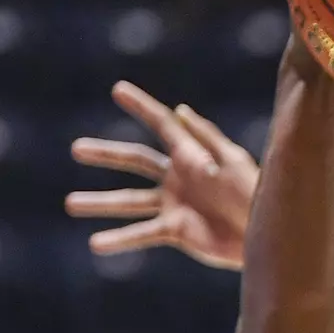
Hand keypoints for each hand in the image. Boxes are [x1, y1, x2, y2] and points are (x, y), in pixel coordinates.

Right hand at [65, 82, 259, 270]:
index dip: (141, 106)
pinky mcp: (175, 230)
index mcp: (192, 155)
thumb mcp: (232, 161)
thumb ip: (206, 137)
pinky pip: (141, 233)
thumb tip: (180, 110)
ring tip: (70, 202)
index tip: (118, 89)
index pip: (161, 124)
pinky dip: (119, 239)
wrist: (263, 235)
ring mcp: (173, 204)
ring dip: (100, 202)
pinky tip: (96, 243)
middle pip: (134, 161)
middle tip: (75, 148)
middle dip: (106, 154)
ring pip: (128, 201)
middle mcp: (177, 177)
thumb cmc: (253, 194)